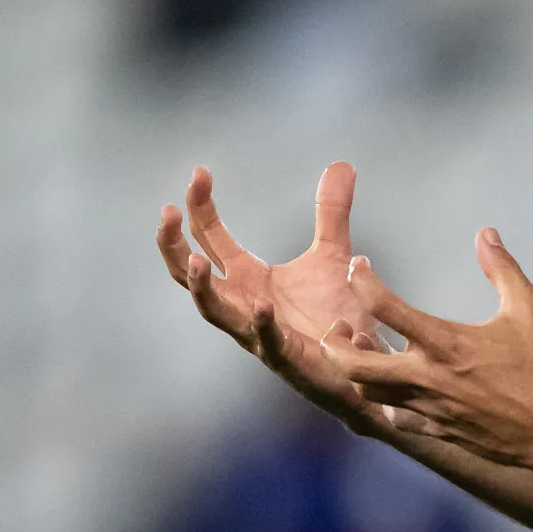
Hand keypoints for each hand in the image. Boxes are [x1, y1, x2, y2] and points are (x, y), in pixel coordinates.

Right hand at [157, 162, 382, 429]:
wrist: (365, 367)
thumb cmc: (339, 315)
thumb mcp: (334, 255)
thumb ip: (331, 213)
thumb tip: (340, 164)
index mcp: (249, 278)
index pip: (210, 237)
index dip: (199, 206)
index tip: (198, 172)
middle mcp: (243, 304)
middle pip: (191, 274)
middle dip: (174, 244)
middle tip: (167, 213)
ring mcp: (259, 333)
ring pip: (214, 312)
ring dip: (202, 288)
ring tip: (196, 261)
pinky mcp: (287, 357)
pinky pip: (268, 342)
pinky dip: (263, 324)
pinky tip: (264, 306)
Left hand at [338, 228, 532, 467]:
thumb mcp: (529, 310)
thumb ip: (502, 269)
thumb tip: (486, 235)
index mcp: (444, 342)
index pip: (383, 305)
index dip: (362, 279)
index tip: (358, 267)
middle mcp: (426, 376)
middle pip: (353, 362)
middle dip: (334, 343)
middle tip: (339, 327)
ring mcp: (427, 406)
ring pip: (367, 391)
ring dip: (357, 371)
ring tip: (363, 354)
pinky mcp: (435, 428)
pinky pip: (394, 417)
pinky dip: (387, 400)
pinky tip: (396, 389)